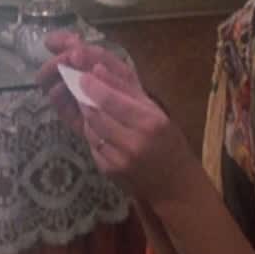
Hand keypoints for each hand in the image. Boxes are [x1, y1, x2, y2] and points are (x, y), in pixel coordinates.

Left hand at [38, 31, 197, 202]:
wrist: (174, 184)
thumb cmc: (169, 143)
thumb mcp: (157, 112)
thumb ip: (128, 91)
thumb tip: (98, 69)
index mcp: (150, 122)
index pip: (112, 100)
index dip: (93, 86)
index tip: (83, 76)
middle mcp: (134, 142)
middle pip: (96, 114)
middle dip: (85, 99)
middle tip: (80, 88)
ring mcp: (119, 159)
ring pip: (90, 129)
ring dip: (87, 116)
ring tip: (90, 106)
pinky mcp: (109, 170)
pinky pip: (92, 145)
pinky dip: (92, 134)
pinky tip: (99, 129)